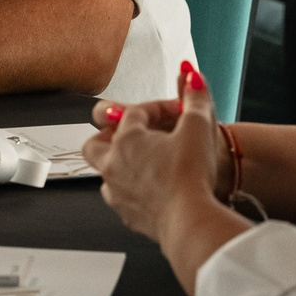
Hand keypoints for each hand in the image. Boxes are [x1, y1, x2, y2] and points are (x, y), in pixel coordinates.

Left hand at [83, 65, 236, 249]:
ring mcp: (116, 191)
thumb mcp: (199, 127)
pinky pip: (119, 198)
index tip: (177, 113)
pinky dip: (129, 190)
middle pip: (96, 142)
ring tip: (144, 162)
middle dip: (111, 134)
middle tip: (135, 134)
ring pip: (104, 172)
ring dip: (120, 164)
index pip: (134, 113)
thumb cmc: (191, 176)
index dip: (157, 108)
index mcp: (126, 139)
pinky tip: (149, 189)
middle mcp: (113, 164)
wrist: (191, 220)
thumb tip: (192, 75)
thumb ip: (195, 97)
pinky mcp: (126, 214)